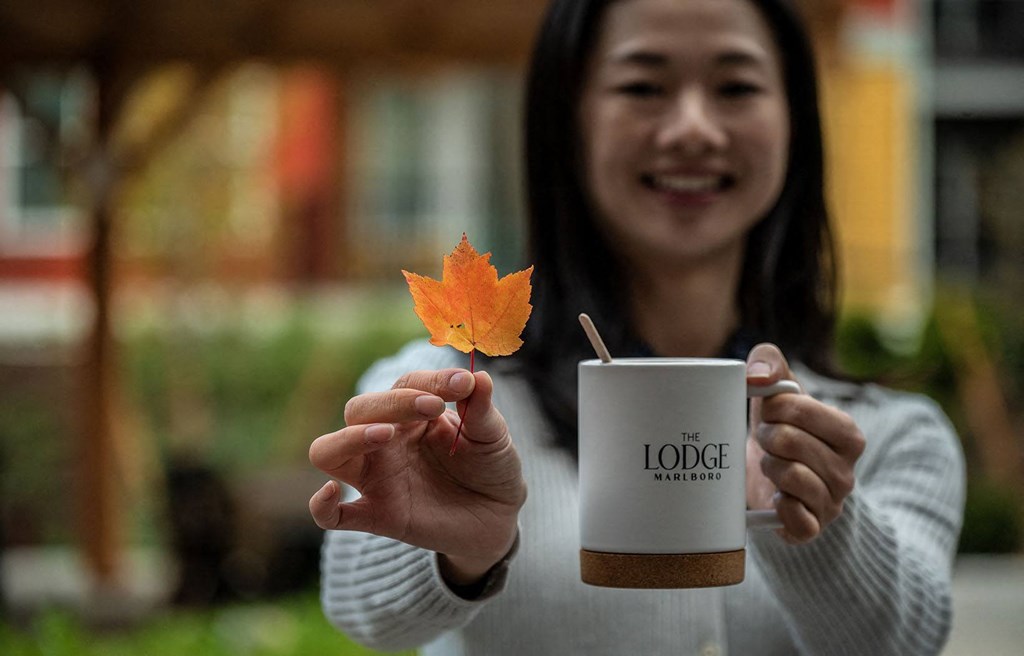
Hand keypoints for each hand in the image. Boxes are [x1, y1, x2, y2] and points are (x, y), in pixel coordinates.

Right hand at [308, 368, 526, 583]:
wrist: (498, 516)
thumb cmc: (490, 466)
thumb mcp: (493, 435)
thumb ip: (482, 409)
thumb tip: (479, 375)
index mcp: (412, 413)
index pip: (405, 385)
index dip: (431, 381)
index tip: (463, 385)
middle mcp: (386, 440)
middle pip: (359, 410)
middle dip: (390, 402)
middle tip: (433, 406)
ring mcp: (377, 478)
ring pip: (329, 452)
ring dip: (349, 438)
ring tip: (384, 433)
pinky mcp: (378, 516)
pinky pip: (332, 516)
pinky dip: (321, 505)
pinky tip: (331, 493)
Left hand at [745, 344, 864, 543]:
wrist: (767, 478)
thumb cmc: (777, 429)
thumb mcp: (776, 391)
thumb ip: (769, 362)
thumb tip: (757, 376)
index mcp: (847, 434)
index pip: (805, 409)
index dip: (775, 406)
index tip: (768, 410)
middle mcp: (847, 472)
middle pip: (792, 441)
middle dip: (767, 435)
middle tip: (765, 439)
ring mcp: (831, 503)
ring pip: (791, 476)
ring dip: (768, 465)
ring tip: (768, 463)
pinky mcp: (811, 529)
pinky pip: (796, 520)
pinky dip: (778, 506)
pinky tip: (773, 495)